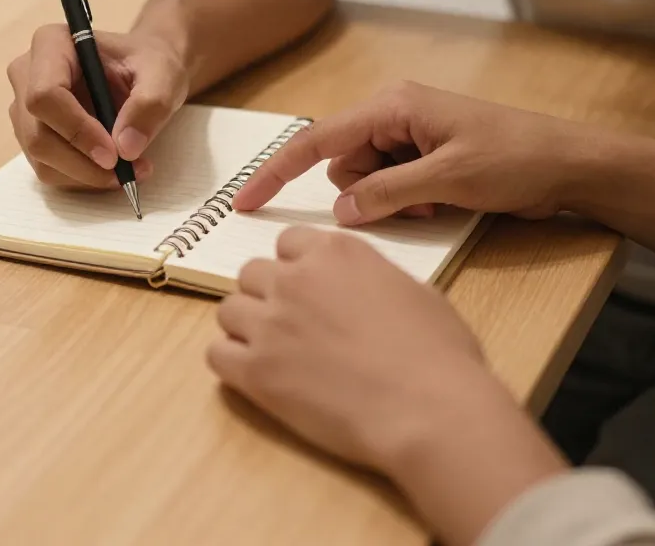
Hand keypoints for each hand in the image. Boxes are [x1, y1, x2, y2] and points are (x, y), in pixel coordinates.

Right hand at [7, 25, 188, 187]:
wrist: (144, 71)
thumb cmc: (150, 64)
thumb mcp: (163, 76)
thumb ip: (150, 105)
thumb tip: (125, 148)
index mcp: (52, 44)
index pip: (45, 95)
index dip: (76, 130)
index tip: (113, 154)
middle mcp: (27, 74)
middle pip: (37, 134)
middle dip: (83, 163)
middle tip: (127, 172)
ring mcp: (25, 107)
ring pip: (41, 158)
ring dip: (86, 175)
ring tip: (131, 170)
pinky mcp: (34, 134)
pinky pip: (49, 168)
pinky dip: (82, 178)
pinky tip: (113, 170)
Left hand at [208, 227, 565, 545]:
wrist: (429, 410)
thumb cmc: (438, 354)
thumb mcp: (413, 292)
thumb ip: (370, 279)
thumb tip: (357, 292)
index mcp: (335, 252)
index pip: (289, 243)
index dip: (297, 268)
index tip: (310, 291)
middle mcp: (294, 279)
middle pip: (252, 273)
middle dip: (267, 295)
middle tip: (292, 325)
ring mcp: (270, 323)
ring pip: (228, 309)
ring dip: (246, 326)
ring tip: (273, 352)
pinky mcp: (255, 371)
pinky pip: (216, 354)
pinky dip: (232, 363)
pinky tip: (258, 377)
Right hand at [234, 81, 588, 224]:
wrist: (570, 166)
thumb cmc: (515, 160)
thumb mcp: (447, 180)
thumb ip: (387, 195)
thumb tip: (341, 211)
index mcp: (391, 106)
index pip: (317, 140)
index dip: (277, 171)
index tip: (246, 201)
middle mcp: (393, 116)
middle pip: (342, 166)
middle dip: (366, 192)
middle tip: (416, 200)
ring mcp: (408, 138)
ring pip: (364, 181)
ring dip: (391, 201)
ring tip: (436, 200)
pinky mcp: (423, 158)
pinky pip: (390, 187)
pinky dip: (407, 201)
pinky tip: (443, 200)